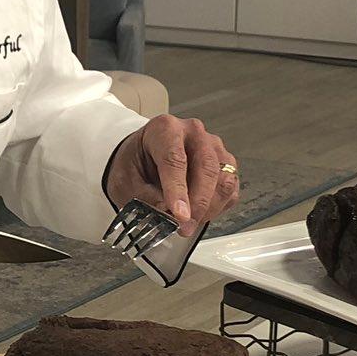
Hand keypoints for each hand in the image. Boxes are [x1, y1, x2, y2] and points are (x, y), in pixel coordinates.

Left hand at [104, 113, 239, 232]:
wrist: (142, 158)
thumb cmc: (135, 163)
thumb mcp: (126, 182)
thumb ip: (146, 198)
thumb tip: (166, 215)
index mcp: (165, 129)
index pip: (175, 159)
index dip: (177, 190)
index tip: (178, 214)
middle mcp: (193, 133)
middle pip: (206, 167)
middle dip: (197, 203)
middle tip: (184, 226)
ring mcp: (213, 147)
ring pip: (223, 179)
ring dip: (208, 208)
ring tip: (188, 224)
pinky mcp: (225, 165)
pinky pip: (229, 190)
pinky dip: (217, 208)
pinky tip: (199, 214)